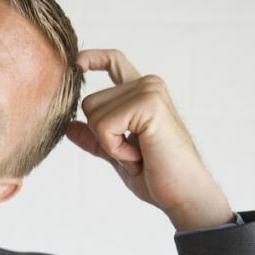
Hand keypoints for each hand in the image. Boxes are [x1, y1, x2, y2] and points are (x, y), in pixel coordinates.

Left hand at [65, 49, 233, 231]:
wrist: (185, 196)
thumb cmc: (158, 177)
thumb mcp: (118, 155)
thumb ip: (95, 138)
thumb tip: (69, 127)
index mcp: (143, 94)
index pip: (114, 62)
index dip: (93, 58)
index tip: (76, 62)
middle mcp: (147, 85)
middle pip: (89, 102)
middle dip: (101, 136)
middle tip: (134, 155)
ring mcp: (149, 91)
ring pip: (94, 114)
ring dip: (110, 145)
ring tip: (139, 156)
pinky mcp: (148, 105)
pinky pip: (104, 126)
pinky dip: (115, 149)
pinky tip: (140, 157)